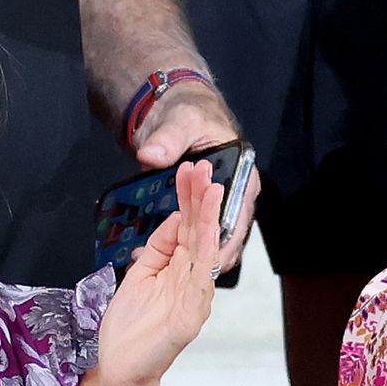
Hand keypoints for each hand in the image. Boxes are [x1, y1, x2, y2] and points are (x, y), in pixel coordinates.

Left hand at [98, 161, 222, 385]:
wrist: (122, 369)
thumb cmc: (129, 328)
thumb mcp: (139, 277)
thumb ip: (156, 251)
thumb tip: (173, 221)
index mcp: (178, 270)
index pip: (185, 227)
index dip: (188, 199)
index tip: (188, 170)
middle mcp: (191, 279)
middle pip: (197, 231)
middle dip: (200, 198)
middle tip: (202, 165)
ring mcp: (194, 296)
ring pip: (204, 249)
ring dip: (208, 218)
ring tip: (212, 189)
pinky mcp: (191, 313)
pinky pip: (199, 277)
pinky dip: (204, 252)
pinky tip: (207, 231)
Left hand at [131, 84, 260, 273]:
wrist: (173, 114)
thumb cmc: (188, 115)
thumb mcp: (180, 122)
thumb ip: (167, 139)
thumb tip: (151, 155)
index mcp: (242, 178)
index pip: (238, 217)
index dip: (224, 239)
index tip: (207, 256)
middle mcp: (232, 199)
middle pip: (221, 236)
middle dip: (200, 255)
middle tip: (177, 272)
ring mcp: (211, 209)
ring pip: (202, 241)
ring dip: (183, 255)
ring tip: (157, 270)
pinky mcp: (190, 212)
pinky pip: (183, 234)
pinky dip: (168, 245)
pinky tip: (145, 256)